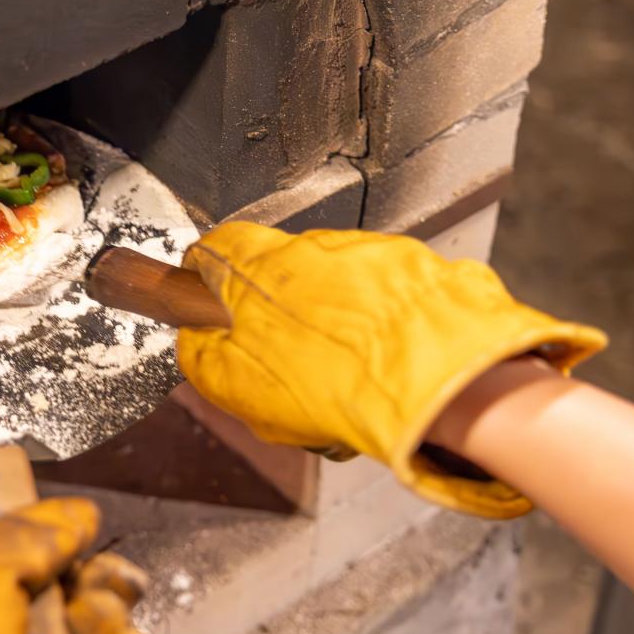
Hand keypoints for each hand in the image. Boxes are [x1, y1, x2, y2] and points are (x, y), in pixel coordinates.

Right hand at [177, 223, 605, 518]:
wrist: (438, 384)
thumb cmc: (337, 385)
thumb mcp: (239, 387)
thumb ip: (204, 357)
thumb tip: (194, 341)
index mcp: (263, 266)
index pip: (218, 247)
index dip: (211, 273)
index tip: (212, 297)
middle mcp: (318, 247)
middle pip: (285, 268)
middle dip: (283, 307)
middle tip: (292, 357)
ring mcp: (376, 254)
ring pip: (343, 282)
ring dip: (341, 317)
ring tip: (351, 370)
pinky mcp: (425, 268)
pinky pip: (395, 294)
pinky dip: (390, 322)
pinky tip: (392, 363)